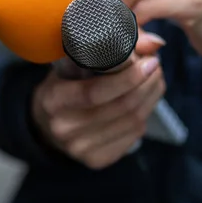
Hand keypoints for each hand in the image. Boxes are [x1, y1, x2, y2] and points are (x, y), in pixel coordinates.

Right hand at [31, 35, 165, 169]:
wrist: (45, 123)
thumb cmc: (63, 84)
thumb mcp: (72, 62)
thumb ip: (109, 50)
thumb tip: (153, 42)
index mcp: (53, 100)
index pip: (95, 92)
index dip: (127, 78)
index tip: (148, 61)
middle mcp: (64, 129)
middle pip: (120, 107)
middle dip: (146, 84)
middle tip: (155, 65)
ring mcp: (80, 149)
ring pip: (132, 122)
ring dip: (151, 97)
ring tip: (155, 78)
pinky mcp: (96, 160)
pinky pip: (132, 136)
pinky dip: (145, 115)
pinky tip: (145, 99)